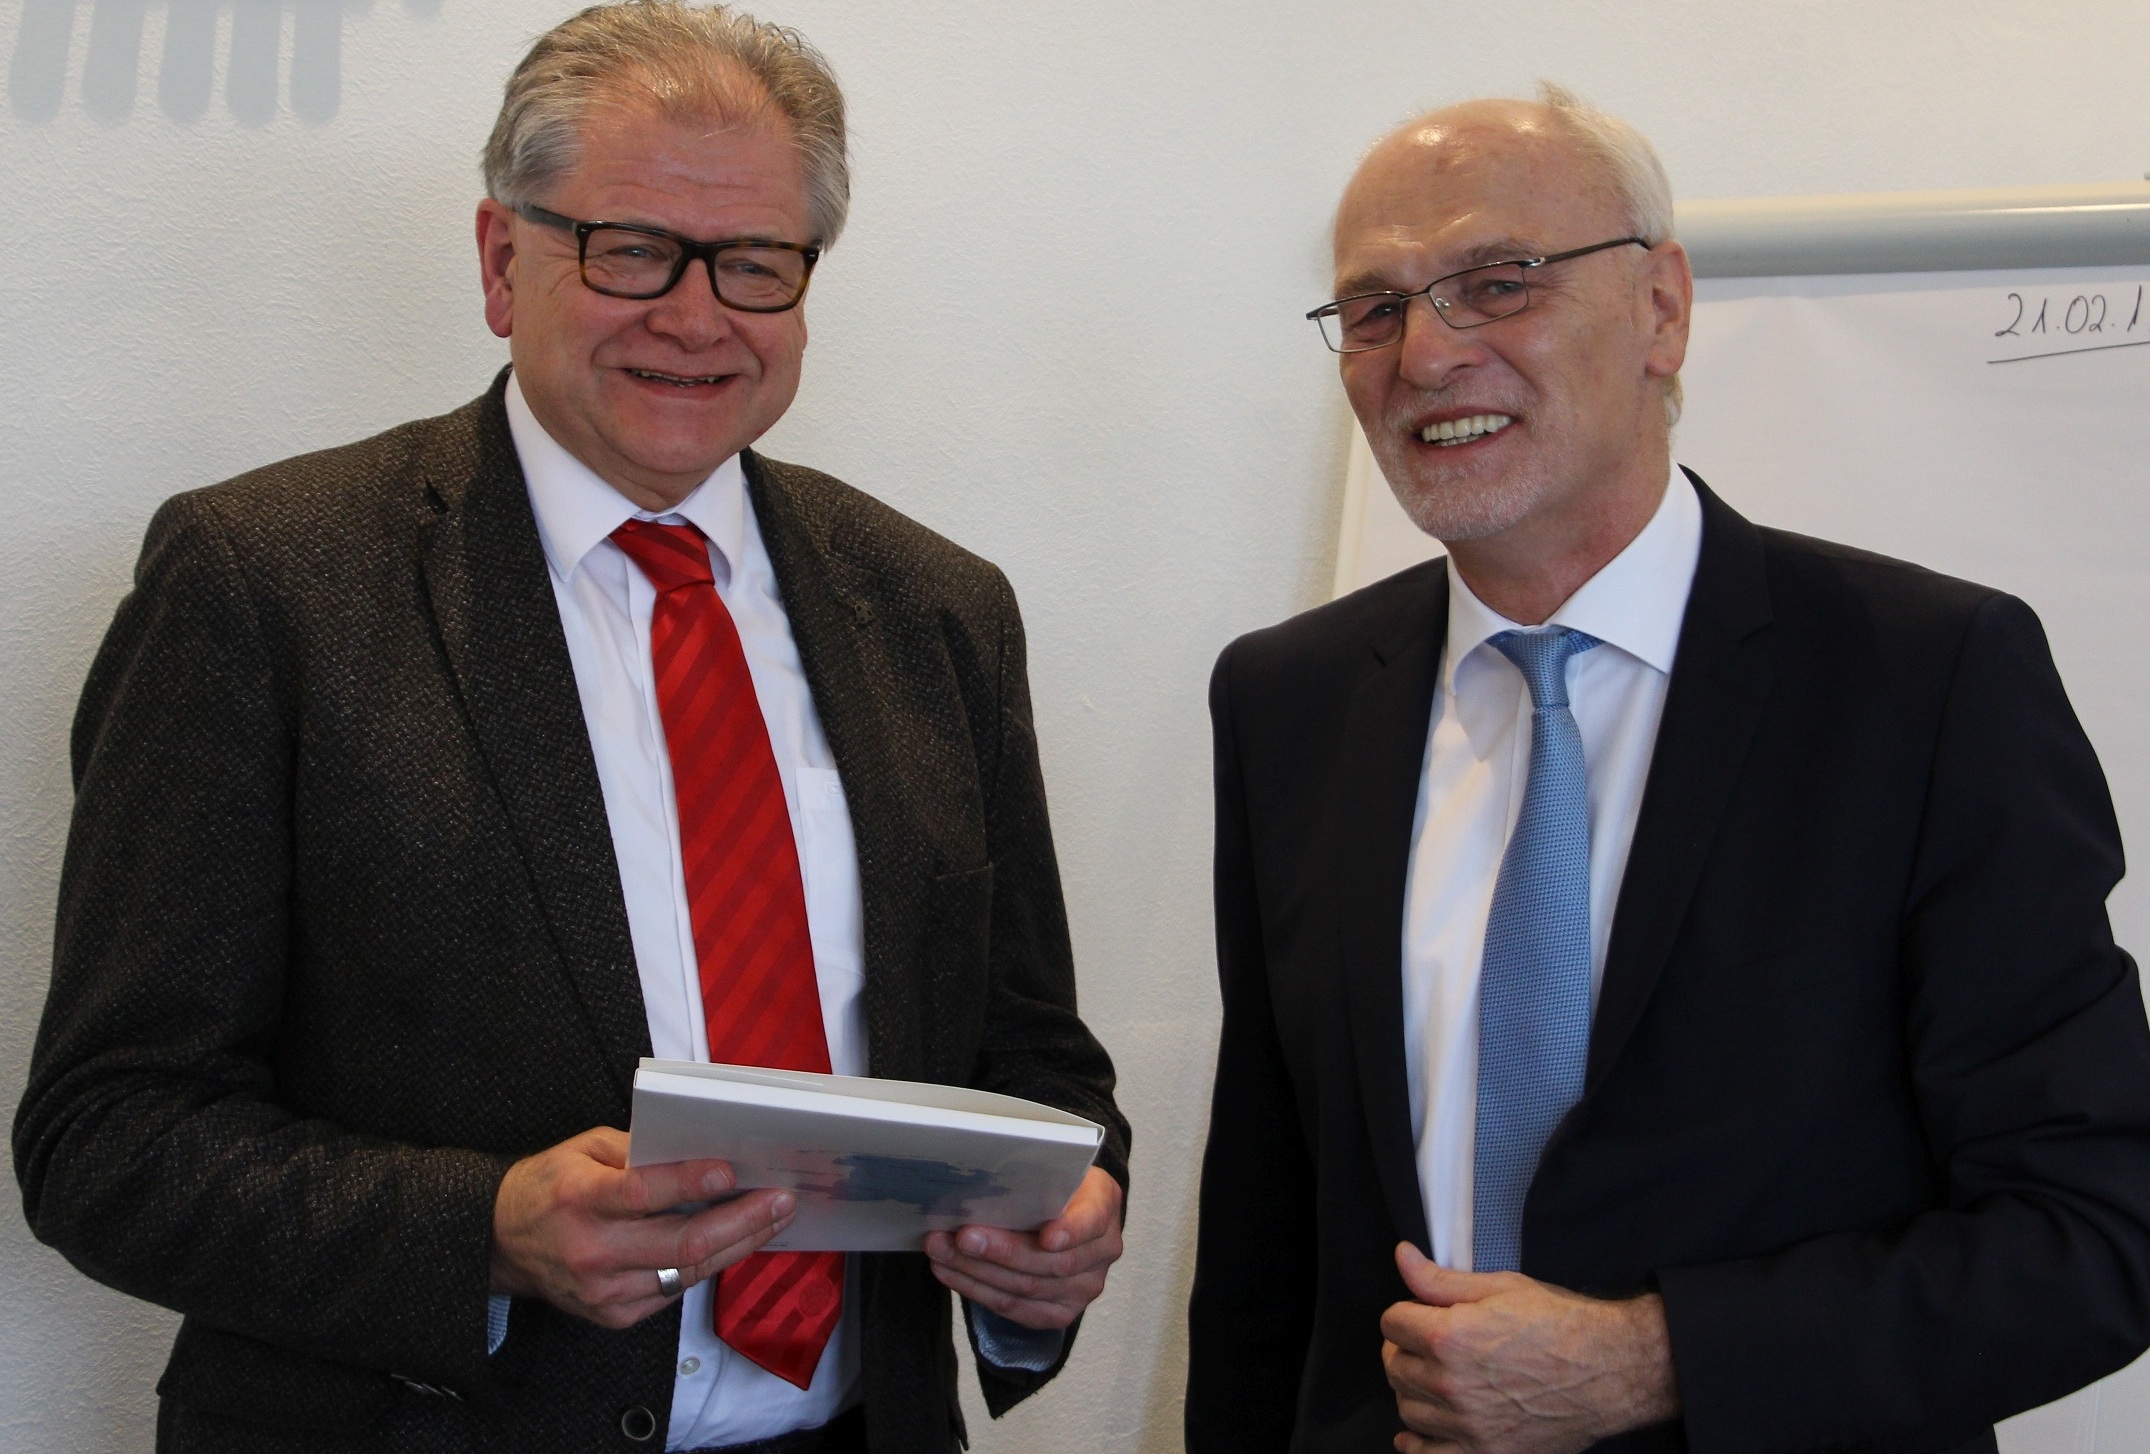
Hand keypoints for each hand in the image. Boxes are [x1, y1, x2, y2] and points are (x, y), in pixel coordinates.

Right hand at [490, 1126, 795, 1329]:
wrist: (502, 1241)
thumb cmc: (550, 1186)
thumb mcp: (584, 1149)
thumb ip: (639, 1150)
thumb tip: (698, 1150)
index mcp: (579, 1199)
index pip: (641, 1194)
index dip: (689, 1184)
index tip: (730, 1173)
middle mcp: (591, 1250)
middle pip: (679, 1243)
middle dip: (740, 1221)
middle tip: (780, 1202)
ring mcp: (602, 1289)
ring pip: (686, 1271)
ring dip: (737, 1244)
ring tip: (772, 1220)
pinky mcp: (613, 1314)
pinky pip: (673, 1289)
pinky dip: (706, 1264)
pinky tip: (733, 1243)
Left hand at [923, 1165, 1123, 1329]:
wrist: (1067, 1214)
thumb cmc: (1052, 1185)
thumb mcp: (1054, 1168)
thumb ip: (1034, 1178)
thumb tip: (981, 1183)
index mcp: (1104, 1205)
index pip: (1092, 1221)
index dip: (1071, 1231)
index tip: (1047, 1236)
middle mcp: (1102, 1251)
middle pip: (1052, 1263)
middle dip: (1001, 1251)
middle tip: (962, 1236)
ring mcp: (1084, 1288)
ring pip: (1028, 1289)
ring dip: (977, 1271)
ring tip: (941, 1251)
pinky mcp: (1059, 1313)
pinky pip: (1015, 1309)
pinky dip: (977, 1290)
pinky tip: (951, 1272)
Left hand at [1381, 1242, 1678, 1453]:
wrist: (1608, 1371)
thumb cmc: (1559, 1325)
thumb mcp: (1499, 1287)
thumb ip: (1441, 1279)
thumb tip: (1403, 1258)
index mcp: (1450, 1337)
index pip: (1391, 1322)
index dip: (1406, 1313)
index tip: (1419, 1315)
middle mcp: (1451, 1384)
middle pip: (1395, 1366)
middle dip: (1406, 1349)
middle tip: (1428, 1343)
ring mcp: (1467, 1424)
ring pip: (1407, 1407)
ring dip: (1415, 1391)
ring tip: (1438, 1378)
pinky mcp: (1485, 1452)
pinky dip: (1418, 1442)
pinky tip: (1426, 1426)